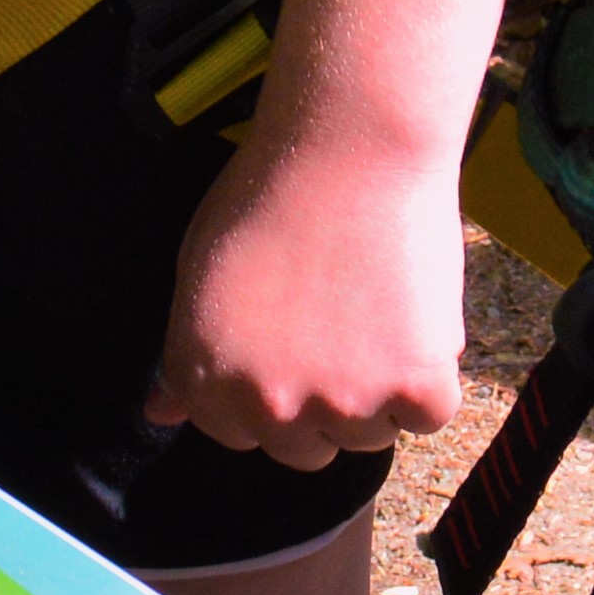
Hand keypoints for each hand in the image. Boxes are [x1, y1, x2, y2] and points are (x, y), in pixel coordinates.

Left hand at [145, 108, 467, 462]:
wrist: (349, 143)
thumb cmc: (270, 193)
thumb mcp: (198, 271)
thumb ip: (186, 356)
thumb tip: (161, 414)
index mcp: (207, 379)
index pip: (238, 435)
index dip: (267, 390)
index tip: (288, 344)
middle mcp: (268, 405)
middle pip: (304, 450)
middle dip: (320, 403)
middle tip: (337, 326)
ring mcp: (343, 403)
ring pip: (368, 436)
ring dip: (378, 391)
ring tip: (373, 306)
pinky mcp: (413, 388)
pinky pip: (428, 415)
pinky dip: (432, 375)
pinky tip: (412, 311)